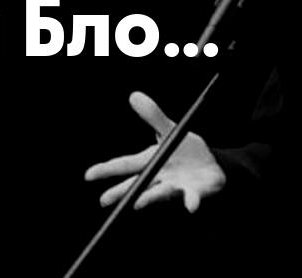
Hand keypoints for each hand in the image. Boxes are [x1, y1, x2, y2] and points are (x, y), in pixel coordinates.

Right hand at [84, 92, 225, 212]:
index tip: (88, 175)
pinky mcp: (193, 193)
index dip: (106, 169)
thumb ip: (154, 116)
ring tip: (138, 203)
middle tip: (103, 200)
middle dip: (120, 192)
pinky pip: (191, 198)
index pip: (125, 165)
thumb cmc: (187, 150)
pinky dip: (191, 202)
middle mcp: (159, 177)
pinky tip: (191, 206)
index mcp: (151, 161)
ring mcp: (175, 187)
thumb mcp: (171, 131)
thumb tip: (134, 95)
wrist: (213, 164)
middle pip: (137, 184)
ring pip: (160, 193)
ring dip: (150, 197)